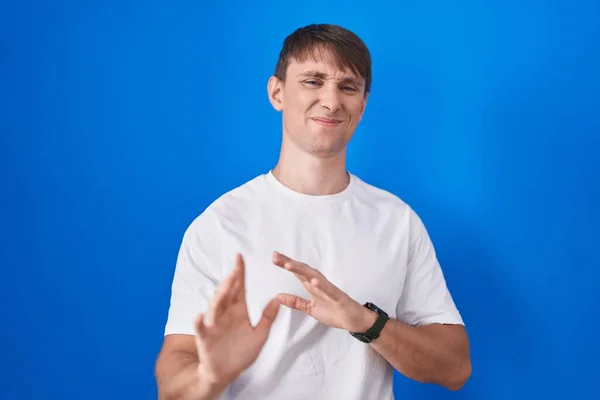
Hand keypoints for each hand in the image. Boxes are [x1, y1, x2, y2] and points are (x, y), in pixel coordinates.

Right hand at [194, 253, 279, 385]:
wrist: (226, 373)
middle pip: (227, 293)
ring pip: (215, 307)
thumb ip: (267, 317)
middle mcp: (225, 314)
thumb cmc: (242, 353)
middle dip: (231, 280)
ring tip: (225, 285)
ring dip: (219, 296)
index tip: (240, 256)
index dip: (239, 272)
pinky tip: (199, 315)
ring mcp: (214, 325)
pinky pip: (201, 328)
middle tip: (236, 267)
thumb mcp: (260, 335)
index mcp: (238, 311)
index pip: (239, 287)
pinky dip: (199, 322)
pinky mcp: (205, 338)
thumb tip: (279, 299)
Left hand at [272, 251, 376, 331]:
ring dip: (301, 270)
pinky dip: (321, 285)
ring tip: (288, 265)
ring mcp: (329, 289)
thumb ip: (295, 302)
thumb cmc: (334, 312)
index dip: (285, 264)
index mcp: (312, 285)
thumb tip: (277, 296)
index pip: (296, 272)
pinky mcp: (338, 297)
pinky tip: (313, 281)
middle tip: (276, 256)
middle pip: (302, 270)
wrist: (354, 320)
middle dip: (289, 262)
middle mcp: (319, 283)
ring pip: (313, 276)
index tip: (274, 257)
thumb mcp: (309, 308)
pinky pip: (329, 290)